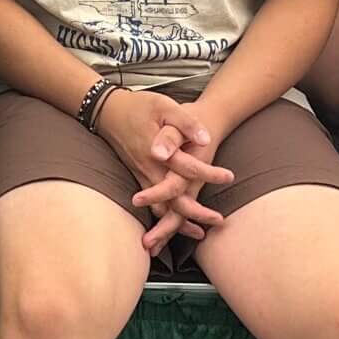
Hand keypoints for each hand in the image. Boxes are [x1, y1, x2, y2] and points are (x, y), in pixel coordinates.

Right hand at [94, 90, 232, 243]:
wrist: (109, 111)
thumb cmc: (139, 106)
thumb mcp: (164, 105)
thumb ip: (186, 123)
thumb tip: (204, 139)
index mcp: (157, 151)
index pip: (187, 168)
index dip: (209, 174)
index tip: (229, 176)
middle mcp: (148, 169)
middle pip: (172, 199)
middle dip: (195, 213)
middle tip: (218, 220)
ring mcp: (141, 175)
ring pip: (160, 208)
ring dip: (178, 224)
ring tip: (200, 232)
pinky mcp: (138, 178)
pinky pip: (152, 204)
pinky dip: (165, 218)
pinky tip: (175, 225)